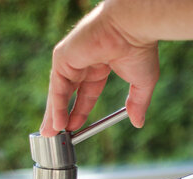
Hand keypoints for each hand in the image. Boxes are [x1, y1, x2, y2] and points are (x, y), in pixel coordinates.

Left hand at [40, 3, 159, 136]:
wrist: (133, 29)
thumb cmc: (141, 50)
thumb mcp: (142, 84)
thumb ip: (137, 104)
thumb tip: (138, 123)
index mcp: (101, 66)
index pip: (87, 93)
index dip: (80, 111)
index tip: (75, 128)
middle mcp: (84, 63)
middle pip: (68, 93)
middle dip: (61, 114)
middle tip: (55, 134)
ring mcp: (71, 59)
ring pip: (59, 92)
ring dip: (54, 113)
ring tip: (50, 134)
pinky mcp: (63, 57)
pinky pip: (58, 87)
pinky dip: (56, 106)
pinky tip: (57, 123)